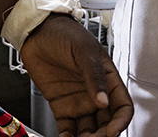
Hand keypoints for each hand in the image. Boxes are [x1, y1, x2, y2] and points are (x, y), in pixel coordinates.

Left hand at [19, 15, 132, 136]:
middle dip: (103, 135)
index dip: (120, 121)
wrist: (35, 31)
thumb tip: (103, 100)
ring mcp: (78, 101)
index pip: (122, 106)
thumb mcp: (83, 50)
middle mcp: (95, 93)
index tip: (112, 131)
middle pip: (107, 123)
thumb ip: (94, 75)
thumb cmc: (63, 33)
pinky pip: (68, 128)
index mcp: (107, 78)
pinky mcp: (61, 106)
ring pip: (89, 130)